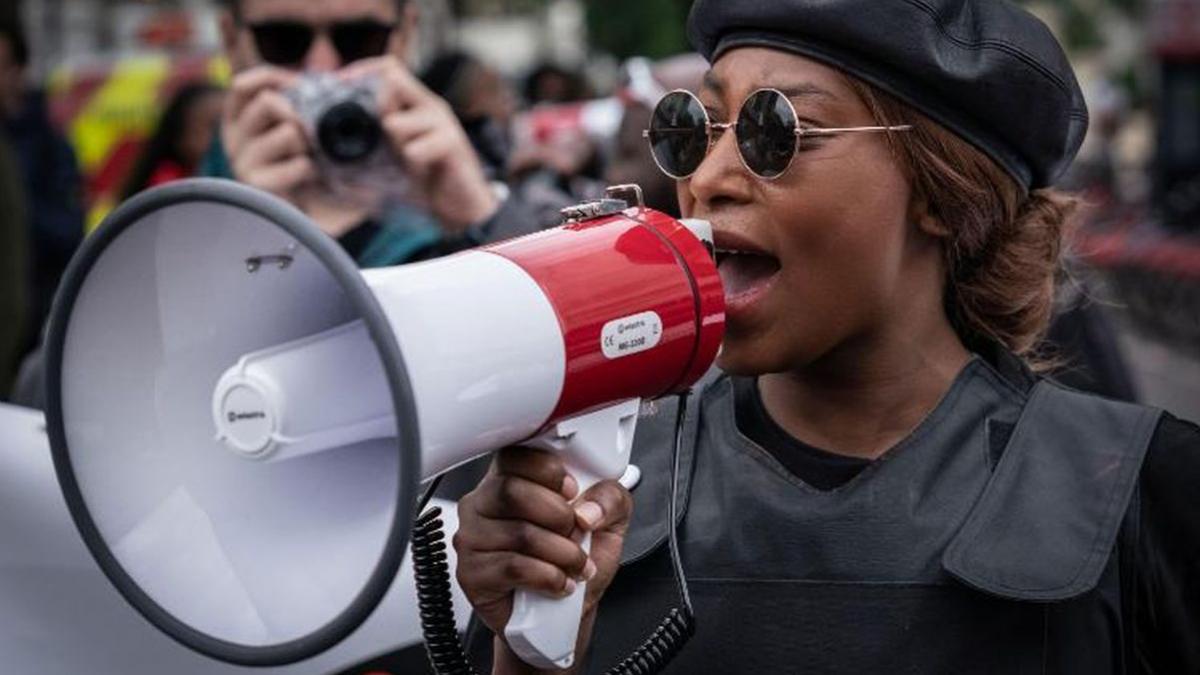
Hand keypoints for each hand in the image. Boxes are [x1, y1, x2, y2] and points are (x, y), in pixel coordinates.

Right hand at [222, 66, 312, 199]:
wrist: (315, 217)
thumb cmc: (310, 167)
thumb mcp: (300, 128)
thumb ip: (294, 101)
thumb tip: (306, 78)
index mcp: (238, 120)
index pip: (243, 85)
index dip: (270, 77)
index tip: (296, 83)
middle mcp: (234, 140)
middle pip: (268, 101)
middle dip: (299, 115)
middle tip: (310, 135)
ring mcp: (241, 163)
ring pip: (288, 132)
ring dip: (310, 146)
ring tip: (309, 162)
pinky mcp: (256, 186)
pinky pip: (299, 164)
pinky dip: (314, 170)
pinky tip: (310, 181)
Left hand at [341, 56, 499, 232]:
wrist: (462, 207)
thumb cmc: (427, 179)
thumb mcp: (394, 157)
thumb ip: (372, 143)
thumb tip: (327, 151)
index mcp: (416, 104)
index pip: (389, 67)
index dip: (362, 70)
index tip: (339, 85)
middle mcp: (430, 106)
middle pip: (391, 82)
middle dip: (375, 113)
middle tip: (385, 140)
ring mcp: (443, 123)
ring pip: (394, 122)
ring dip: (391, 146)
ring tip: (407, 162)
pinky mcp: (452, 143)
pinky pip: (414, 149)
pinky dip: (410, 163)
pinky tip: (422, 171)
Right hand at [454, 447, 632, 671]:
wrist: (559, 615)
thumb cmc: (574, 560)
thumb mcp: (608, 521)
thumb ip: (610, 498)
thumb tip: (588, 509)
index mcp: (511, 477)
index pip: (514, 454)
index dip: (547, 470)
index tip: (572, 491)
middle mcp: (484, 502)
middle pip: (511, 490)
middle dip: (558, 515)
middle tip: (576, 533)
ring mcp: (471, 537)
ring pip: (519, 533)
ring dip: (562, 553)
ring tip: (575, 565)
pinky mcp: (471, 573)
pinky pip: (512, 567)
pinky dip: (548, 577)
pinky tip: (559, 582)